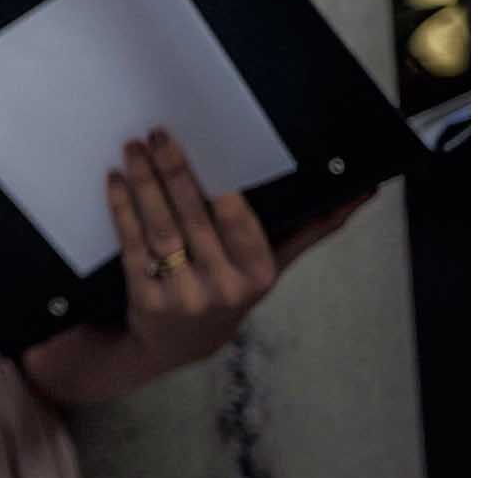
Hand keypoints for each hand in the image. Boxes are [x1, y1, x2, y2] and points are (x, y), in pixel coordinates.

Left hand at [104, 127, 370, 371]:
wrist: (176, 344)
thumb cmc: (228, 291)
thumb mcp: (270, 267)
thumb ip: (308, 230)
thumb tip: (361, 194)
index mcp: (258, 274)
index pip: (239, 221)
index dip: (221, 185)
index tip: (208, 145)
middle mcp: (223, 288)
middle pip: (195, 218)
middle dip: (176, 170)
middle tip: (160, 133)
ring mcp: (183, 296)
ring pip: (161, 228)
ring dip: (144, 183)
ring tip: (134, 147)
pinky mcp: (146, 299)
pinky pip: (132, 245)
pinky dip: (122, 208)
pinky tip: (116, 179)